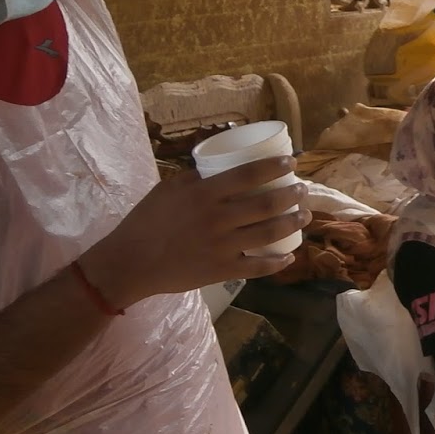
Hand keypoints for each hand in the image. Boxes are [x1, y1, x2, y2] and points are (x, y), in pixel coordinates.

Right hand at [82, 157, 307, 307]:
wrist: (130, 262)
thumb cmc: (147, 221)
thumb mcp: (169, 189)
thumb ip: (197, 177)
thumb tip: (224, 164)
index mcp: (203, 194)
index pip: (248, 175)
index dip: (274, 167)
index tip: (291, 162)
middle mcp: (216, 219)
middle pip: (266, 205)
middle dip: (292, 196)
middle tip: (302, 190)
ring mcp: (221, 247)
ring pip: (268, 234)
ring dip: (293, 223)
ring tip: (304, 215)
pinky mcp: (221, 271)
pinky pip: (256, 268)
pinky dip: (277, 263)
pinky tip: (289, 256)